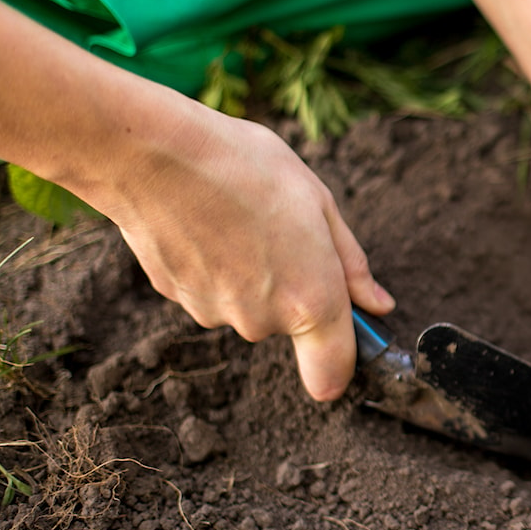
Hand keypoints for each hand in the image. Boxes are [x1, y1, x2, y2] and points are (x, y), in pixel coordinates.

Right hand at [98, 107, 394, 400]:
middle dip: (293, 285)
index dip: (344, 364)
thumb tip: (378, 306)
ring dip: (251, 272)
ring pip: (248, 303)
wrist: (153, 154)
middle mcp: (264, 321)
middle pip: (290, 323)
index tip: (348, 337)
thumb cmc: (246, 168)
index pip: (332, 374)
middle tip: (282, 228)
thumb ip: (352, 265)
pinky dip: (214, 263)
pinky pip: (211, 289)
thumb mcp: (320, 203)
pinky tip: (205, 221)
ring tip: (238, 216)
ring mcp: (217, 314)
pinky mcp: (178, 299)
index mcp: (312, 300)